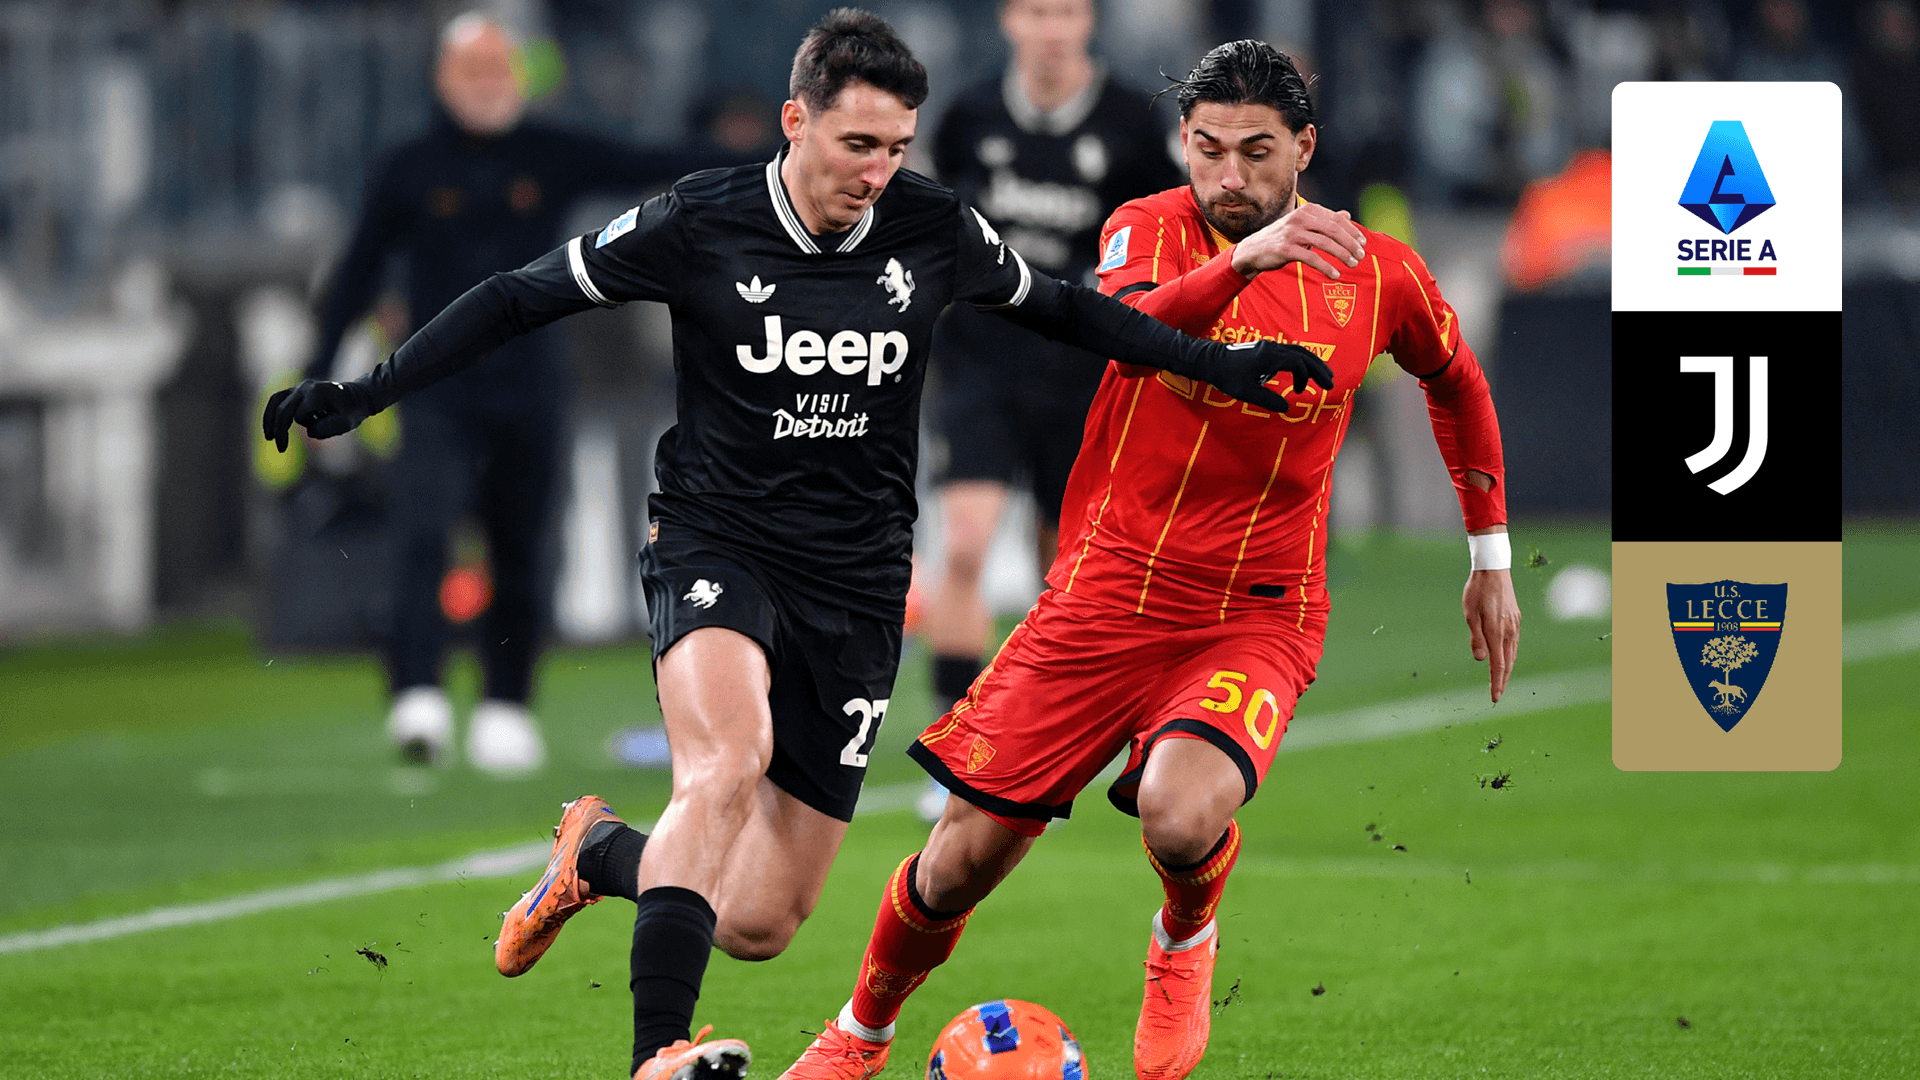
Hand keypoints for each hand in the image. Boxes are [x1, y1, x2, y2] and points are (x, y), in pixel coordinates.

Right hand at [262, 379, 373, 451]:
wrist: (356, 397)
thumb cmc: (351, 411)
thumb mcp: (346, 423)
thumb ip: (329, 428)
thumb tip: (309, 432)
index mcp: (317, 393)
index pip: (300, 415)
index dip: (308, 425)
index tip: (322, 428)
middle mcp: (305, 387)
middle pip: (283, 409)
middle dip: (280, 430)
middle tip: (281, 449)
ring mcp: (299, 387)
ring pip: (275, 401)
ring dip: (270, 420)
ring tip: (269, 437)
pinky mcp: (296, 390)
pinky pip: (277, 399)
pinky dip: (272, 413)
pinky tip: (270, 428)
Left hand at [1194, 339, 1334, 411]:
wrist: (1210, 361)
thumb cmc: (1226, 376)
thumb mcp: (1246, 392)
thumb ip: (1267, 400)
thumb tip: (1287, 408)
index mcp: (1270, 356)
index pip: (1297, 363)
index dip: (1304, 377)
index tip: (1299, 392)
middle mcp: (1272, 348)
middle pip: (1303, 354)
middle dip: (1318, 368)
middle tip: (1331, 383)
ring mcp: (1269, 347)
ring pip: (1298, 351)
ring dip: (1312, 363)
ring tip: (1324, 375)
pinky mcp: (1265, 349)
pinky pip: (1290, 352)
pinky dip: (1301, 360)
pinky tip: (1302, 372)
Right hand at [1230, 203, 1366, 280]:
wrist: (1253, 250)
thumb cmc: (1282, 238)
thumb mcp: (1303, 225)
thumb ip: (1325, 220)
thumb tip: (1347, 216)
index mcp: (1307, 210)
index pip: (1336, 219)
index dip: (1352, 231)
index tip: (1363, 243)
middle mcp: (1300, 218)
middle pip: (1334, 230)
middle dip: (1350, 243)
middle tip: (1361, 255)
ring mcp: (1292, 233)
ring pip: (1325, 243)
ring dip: (1343, 255)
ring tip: (1353, 264)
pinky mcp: (1286, 249)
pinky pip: (1312, 258)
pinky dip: (1326, 267)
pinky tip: (1335, 274)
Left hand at [1463, 564, 1519, 701]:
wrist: (1493, 570)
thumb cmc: (1477, 591)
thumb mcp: (1470, 614)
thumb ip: (1476, 637)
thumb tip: (1480, 660)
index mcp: (1497, 631)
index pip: (1498, 664)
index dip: (1496, 682)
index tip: (1494, 697)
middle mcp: (1509, 630)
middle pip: (1508, 663)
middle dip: (1502, 680)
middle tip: (1497, 695)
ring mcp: (1514, 625)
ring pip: (1512, 654)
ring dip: (1507, 670)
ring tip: (1501, 681)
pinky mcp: (1515, 619)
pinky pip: (1514, 643)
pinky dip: (1510, 656)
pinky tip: (1506, 659)